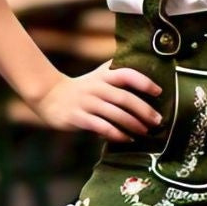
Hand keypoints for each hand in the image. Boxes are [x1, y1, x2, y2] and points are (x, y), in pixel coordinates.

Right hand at [31, 61, 162, 141]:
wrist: (48, 96)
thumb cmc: (80, 88)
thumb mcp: (97, 75)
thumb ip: (115, 71)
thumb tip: (142, 66)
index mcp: (103, 76)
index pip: (126, 74)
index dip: (143, 81)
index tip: (158, 91)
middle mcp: (96, 88)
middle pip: (124, 97)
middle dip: (143, 109)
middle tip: (158, 120)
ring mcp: (86, 103)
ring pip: (114, 114)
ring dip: (133, 124)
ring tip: (145, 131)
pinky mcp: (78, 118)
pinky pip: (101, 127)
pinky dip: (116, 134)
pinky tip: (127, 139)